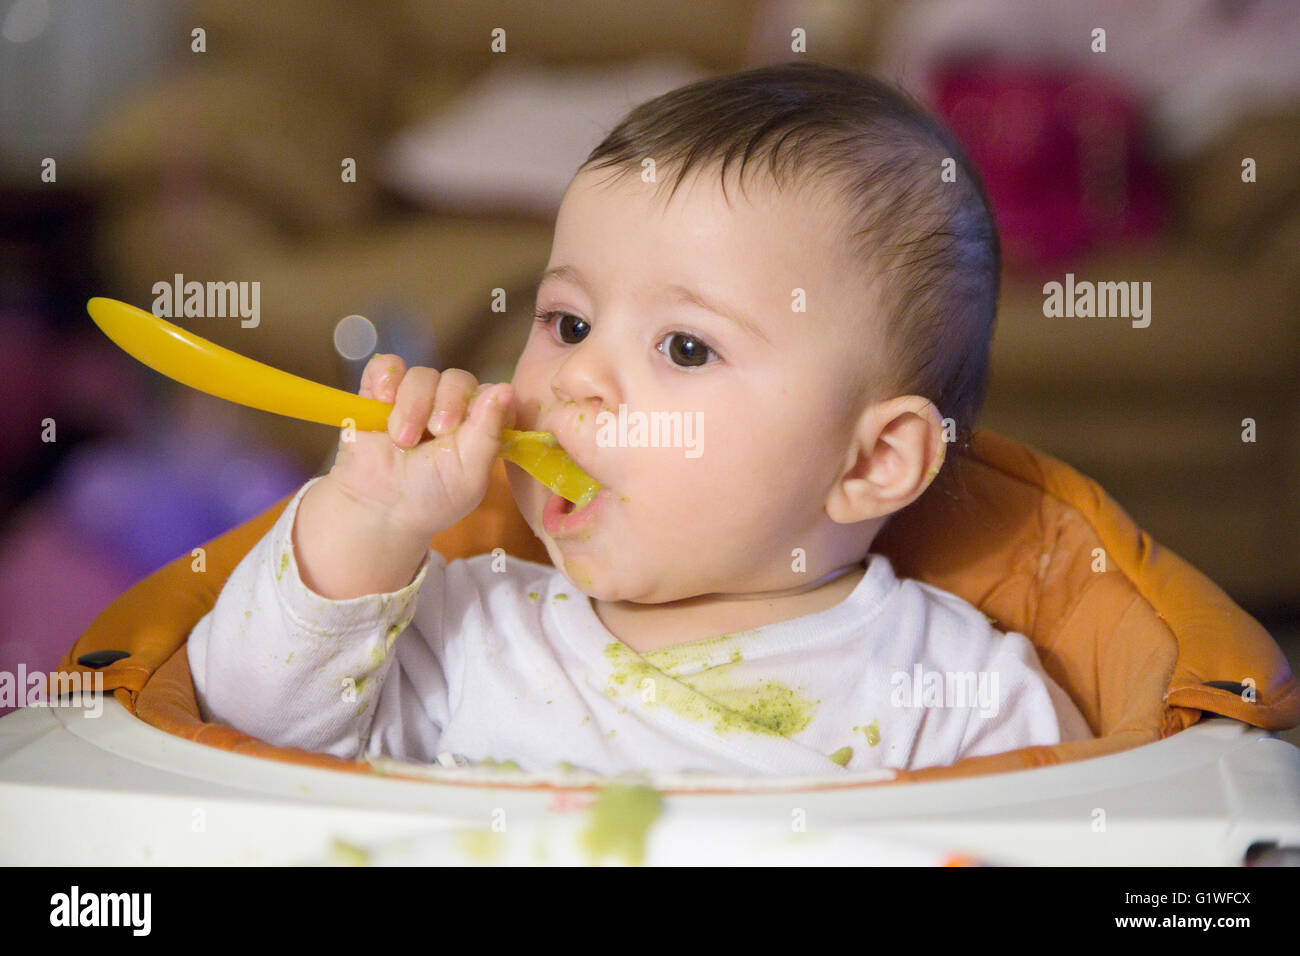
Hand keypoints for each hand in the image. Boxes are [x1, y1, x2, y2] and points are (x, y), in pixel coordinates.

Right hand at [327, 355, 514, 538]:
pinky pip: (387, 366)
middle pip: (458, 380)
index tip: (467, 430)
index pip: (492, 394)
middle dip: (447, 404)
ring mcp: (414, 399)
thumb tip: (506, 388)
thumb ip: (489, 431)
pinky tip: (382, 403)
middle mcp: (448, 408)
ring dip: (412, 405)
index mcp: (477, 427)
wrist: (377, 508)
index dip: (483, 405)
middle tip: (435, 433)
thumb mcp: (469, 473)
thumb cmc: (430, 497)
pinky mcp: (378, 393)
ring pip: (422, 375)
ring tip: (401, 440)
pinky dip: (385, 379)